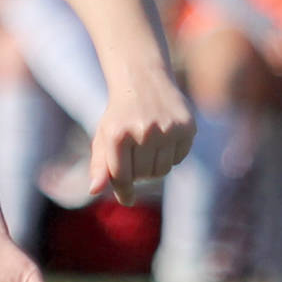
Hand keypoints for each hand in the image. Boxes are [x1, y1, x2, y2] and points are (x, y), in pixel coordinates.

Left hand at [88, 67, 195, 204]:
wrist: (144, 82)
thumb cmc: (119, 116)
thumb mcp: (104, 138)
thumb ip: (99, 166)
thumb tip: (94, 191)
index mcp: (117, 135)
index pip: (122, 177)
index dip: (124, 191)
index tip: (127, 199)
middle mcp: (143, 131)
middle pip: (143, 176)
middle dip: (138, 172)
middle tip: (135, 154)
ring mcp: (167, 128)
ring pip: (162, 171)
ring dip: (155, 166)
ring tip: (148, 148)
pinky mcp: (187, 127)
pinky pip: (178, 159)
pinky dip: (171, 155)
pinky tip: (163, 138)